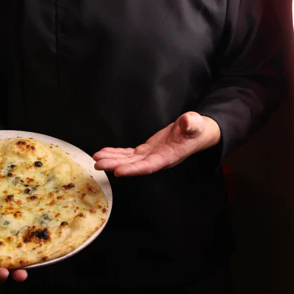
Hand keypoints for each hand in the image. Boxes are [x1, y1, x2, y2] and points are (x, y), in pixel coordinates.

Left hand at [93, 112, 220, 175]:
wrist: (196, 133)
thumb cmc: (197, 130)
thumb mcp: (196, 124)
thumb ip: (192, 124)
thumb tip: (187, 121)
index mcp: (169, 156)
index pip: (149, 165)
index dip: (134, 169)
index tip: (119, 171)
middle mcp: (157, 159)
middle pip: (134, 165)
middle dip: (116, 165)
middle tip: (99, 164)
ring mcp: (151, 155)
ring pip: (128, 160)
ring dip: (112, 160)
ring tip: (97, 159)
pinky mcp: (147, 150)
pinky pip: (129, 154)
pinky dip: (117, 153)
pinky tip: (105, 153)